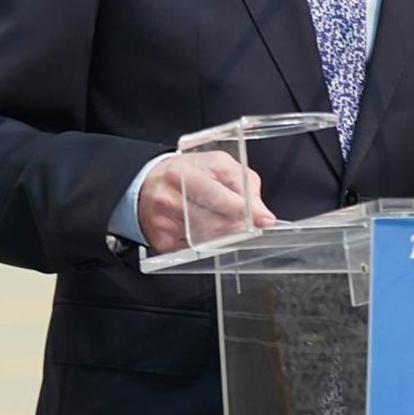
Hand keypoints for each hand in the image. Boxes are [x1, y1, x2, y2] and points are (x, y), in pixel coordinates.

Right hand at [138, 152, 275, 252]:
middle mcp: (168, 199)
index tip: (264, 220)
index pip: (218, 196)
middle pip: (215, 223)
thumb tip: (262, 214)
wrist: (149, 182)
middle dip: (237, 225)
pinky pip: (195, 250)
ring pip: (208, 240)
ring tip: (225, 222)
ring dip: (225, 235)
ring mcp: (163, 223)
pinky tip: (203, 230)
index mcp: (181, 174)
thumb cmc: (187, 172)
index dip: (244, 210)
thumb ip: (244, 183)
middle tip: (247, 223)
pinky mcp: (161, 241)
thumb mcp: (217, 164)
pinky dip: (207, 243)